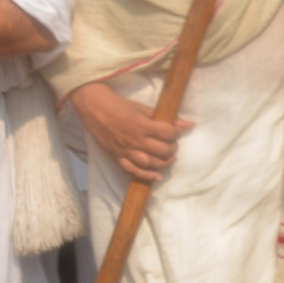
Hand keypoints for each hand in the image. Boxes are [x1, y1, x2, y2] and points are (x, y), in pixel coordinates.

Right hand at [71, 82, 192, 182]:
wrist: (95, 108)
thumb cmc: (119, 106)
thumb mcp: (143, 108)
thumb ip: (165, 117)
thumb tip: (189, 124)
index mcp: (142, 124)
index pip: (168, 133)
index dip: (177, 132)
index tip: (176, 131)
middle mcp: (136, 140)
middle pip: (162, 150)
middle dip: (172, 148)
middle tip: (172, 144)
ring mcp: (126, 151)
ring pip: (150, 164)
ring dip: (164, 163)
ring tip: (169, 158)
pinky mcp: (117, 157)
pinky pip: (133, 171)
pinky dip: (146, 176)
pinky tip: (157, 177)